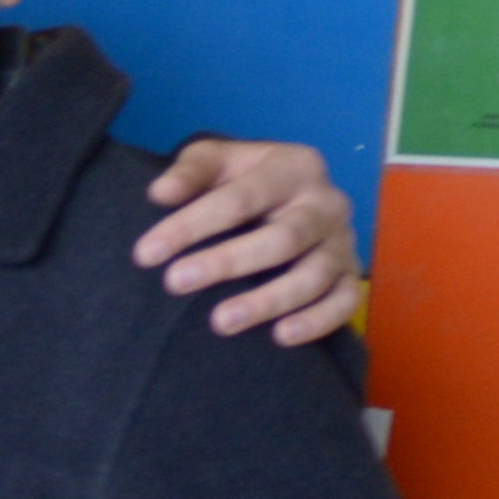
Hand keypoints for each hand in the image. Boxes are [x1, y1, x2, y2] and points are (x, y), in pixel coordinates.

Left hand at [138, 140, 364, 346]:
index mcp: (294, 167)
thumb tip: (160, 193)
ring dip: (267, 302)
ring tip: (220, 322)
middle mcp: (327, 203)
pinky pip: (344, 303)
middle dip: (227, 262)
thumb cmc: (245, 179)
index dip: (192, 225)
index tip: (146, 253)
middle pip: (282, 238)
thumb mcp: (217, 161)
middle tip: (175, 283)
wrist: (292, 195)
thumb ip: (190, 172)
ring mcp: (343, 242)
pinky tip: (280, 337)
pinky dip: (316, 322)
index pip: (241, 198)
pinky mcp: (351, 276)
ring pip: (313, 276)